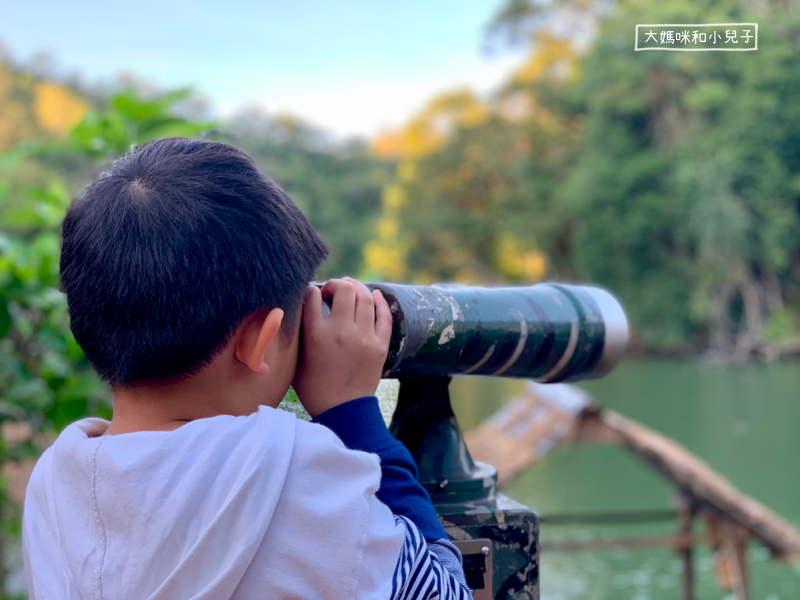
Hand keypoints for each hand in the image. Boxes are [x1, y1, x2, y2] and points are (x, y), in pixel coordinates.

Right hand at [292, 277, 391, 417]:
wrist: (342, 411)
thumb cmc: (314, 387)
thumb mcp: (297, 359)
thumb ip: (298, 333)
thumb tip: (299, 309)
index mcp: (317, 335)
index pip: (312, 295)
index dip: (310, 290)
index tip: (312, 295)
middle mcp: (342, 332)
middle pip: (344, 289)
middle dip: (336, 284)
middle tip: (332, 291)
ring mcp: (364, 338)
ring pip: (365, 297)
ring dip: (357, 288)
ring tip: (350, 288)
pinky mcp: (380, 345)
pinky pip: (385, 316)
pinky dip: (381, 302)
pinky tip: (375, 295)